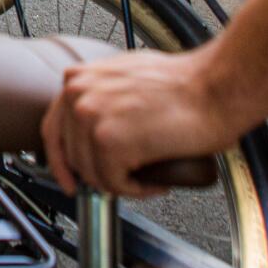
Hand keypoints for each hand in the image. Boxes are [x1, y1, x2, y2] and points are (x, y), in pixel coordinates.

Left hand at [41, 46, 243, 197]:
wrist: (214, 88)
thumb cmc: (185, 84)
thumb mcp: (127, 76)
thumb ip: (102, 95)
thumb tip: (98, 122)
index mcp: (78, 79)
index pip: (53, 129)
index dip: (61, 162)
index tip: (70, 180)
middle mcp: (77, 95)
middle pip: (74, 157)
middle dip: (101, 174)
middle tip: (129, 177)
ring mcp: (90, 118)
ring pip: (94, 174)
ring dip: (122, 183)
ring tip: (150, 174)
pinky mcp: (108, 142)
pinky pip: (113, 184)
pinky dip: (136, 190)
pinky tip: (155, 179)